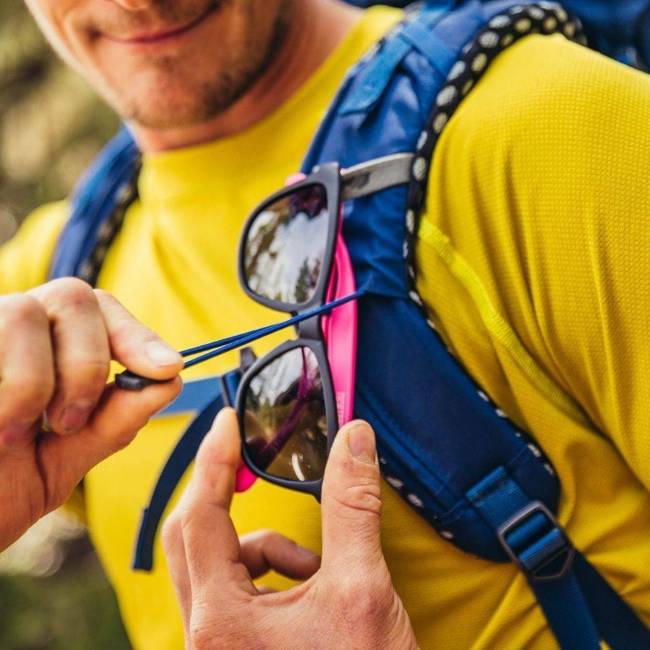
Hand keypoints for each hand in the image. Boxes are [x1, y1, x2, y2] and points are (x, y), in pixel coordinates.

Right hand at [0, 279, 182, 549]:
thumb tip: (172, 381)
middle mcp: (12, 328)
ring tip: (14, 433)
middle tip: (70, 422)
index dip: (137, 335)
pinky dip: (5, 391)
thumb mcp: (63, 461)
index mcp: (46, 347)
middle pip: (74, 296)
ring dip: (35, 381)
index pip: (102, 309)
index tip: (168, 368)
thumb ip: (114, 421)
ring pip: (24, 313)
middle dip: (88, 362)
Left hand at [163, 409, 417, 649]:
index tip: (227, 421)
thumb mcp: (361, 588)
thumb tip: (354, 439)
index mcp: (222, 622)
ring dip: (267, 546)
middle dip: (222, 492)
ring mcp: (220, 644)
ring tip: (317, 568)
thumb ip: (352, 506)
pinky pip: (240, 588)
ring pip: (222, 564)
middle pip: (192, 537)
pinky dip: (275, 572)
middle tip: (244, 455)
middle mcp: (207, 635)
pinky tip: (314, 591)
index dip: (213, 460)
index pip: (201, 517)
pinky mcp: (238, 647)